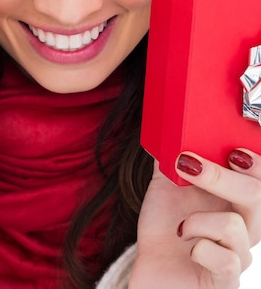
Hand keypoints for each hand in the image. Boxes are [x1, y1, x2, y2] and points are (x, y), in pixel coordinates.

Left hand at [130, 149, 260, 288]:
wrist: (152, 272)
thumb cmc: (164, 230)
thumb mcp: (165, 187)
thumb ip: (171, 157)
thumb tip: (167, 127)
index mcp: (234, 199)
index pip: (260, 178)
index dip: (256, 162)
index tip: (234, 149)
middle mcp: (244, 226)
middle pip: (257, 194)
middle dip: (222, 177)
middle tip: (189, 165)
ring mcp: (238, 254)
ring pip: (235, 226)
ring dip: (198, 220)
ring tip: (182, 227)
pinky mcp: (226, 279)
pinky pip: (224, 259)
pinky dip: (198, 247)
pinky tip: (188, 247)